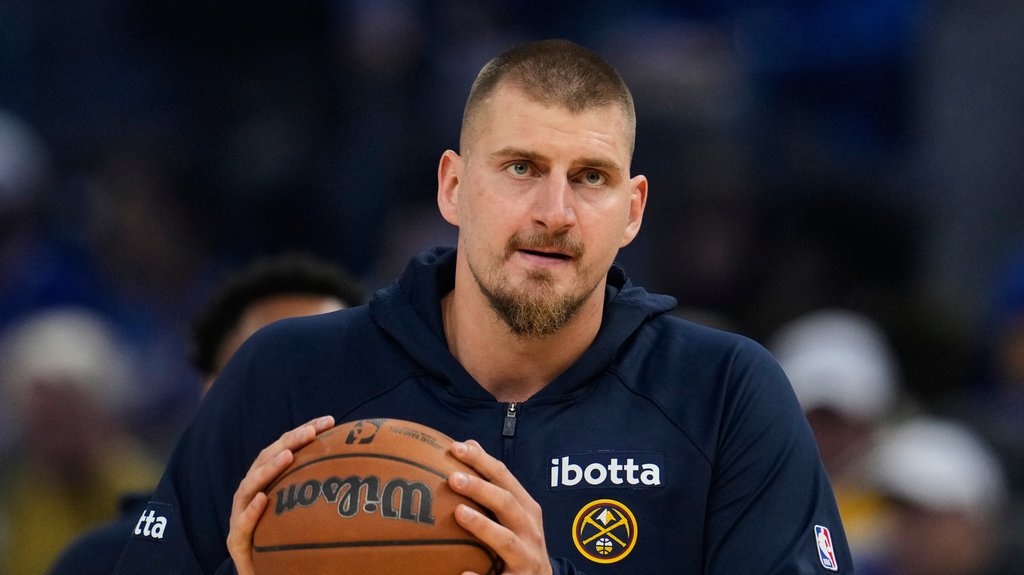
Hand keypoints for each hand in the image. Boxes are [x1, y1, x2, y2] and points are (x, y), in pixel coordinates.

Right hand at [227, 415, 334, 574]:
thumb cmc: (288, 542)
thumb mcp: (308, 515)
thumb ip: (324, 495)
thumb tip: (367, 473)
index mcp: (269, 483)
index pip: (286, 450)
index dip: (305, 432)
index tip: (330, 421)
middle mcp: (252, 495)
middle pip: (266, 460)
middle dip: (288, 442)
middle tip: (311, 432)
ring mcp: (240, 516)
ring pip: (249, 487)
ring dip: (268, 469)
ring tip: (287, 456)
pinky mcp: (236, 541)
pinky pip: (242, 525)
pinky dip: (251, 511)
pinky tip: (262, 499)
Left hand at [448, 440, 552, 574]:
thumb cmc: (522, 543)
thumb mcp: (515, 513)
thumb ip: (494, 483)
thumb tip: (467, 443)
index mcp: (526, 509)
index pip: (505, 478)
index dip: (482, 461)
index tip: (456, 448)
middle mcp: (530, 531)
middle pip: (507, 504)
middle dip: (482, 489)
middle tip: (453, 478)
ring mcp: (527, 558)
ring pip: (507, 540)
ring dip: (483, 526)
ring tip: (459, 513)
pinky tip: (462, 573)